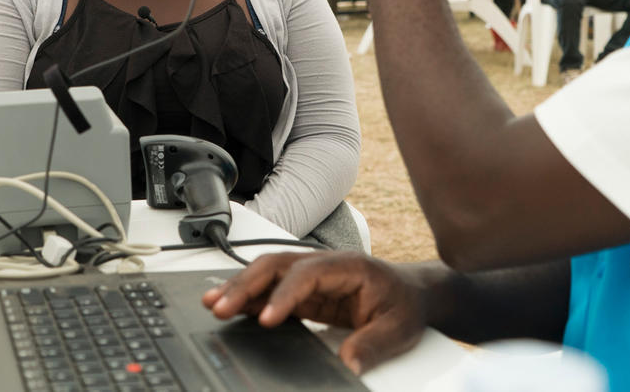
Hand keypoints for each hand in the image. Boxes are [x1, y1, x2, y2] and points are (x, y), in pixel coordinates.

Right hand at [202, 252, 426, 374]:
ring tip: (214, 304)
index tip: (266, 319)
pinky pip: (273, 288)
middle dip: (246, 284)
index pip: (306, 273)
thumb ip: (372, 345)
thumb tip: (347, 365)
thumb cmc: (407, 305)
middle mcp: (325, 264)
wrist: (415, 294)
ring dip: (240, 287)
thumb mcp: (399, 329)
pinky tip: (232, 307)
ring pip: (269, 273)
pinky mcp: (307, 290)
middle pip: (277, 265)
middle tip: (221, 306)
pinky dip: (250, 297)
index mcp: (348, 266)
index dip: (283, 294)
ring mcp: (313, 275)